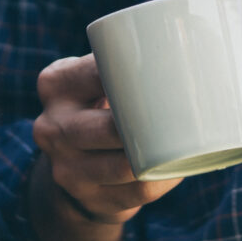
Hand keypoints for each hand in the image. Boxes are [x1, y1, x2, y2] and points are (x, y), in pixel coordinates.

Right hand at [31, 54, 182, 229]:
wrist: (73, 165)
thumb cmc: (99, 106)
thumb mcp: (93, 80)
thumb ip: (120, 62)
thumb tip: (190, 43)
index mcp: (55, 84)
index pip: (97, 72)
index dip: (134, 74)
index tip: (171, 70)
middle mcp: (51, 126)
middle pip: (108, 126)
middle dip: (146, 124)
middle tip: (184, 111)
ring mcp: (64, 167)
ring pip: (123, 165)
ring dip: (158, 157)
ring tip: (187, 143)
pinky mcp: (86, 198)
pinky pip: (133, 193)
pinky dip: (160, 182)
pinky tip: (176, 169)